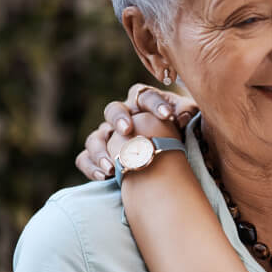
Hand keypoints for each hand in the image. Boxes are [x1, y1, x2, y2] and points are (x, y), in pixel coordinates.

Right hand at [75, 84, 198, 180]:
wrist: (167, 154)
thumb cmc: (177, 130)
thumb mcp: (185, 118)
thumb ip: (187, 112)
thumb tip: (183, 117)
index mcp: (142, 102)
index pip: (145, 95)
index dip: (155, 104)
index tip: (168, 115)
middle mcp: (122, 117)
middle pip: (113, 110)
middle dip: (119, 118)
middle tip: (127, 130)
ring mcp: (108, 136)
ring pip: (95, 137)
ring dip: (101, 150)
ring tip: (112, 165)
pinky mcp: (100, 155)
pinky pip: (85, 159)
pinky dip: (91, 167)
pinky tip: (104, 176)